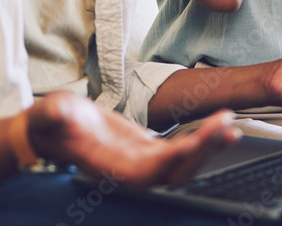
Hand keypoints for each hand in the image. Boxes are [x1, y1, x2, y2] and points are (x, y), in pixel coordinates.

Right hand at [28, 91, 239, 187]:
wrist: (53, 130)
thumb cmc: (50, 123)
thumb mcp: (51, 113)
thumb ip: (55, 113)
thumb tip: (60, 111)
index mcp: (109, 165)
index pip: (146, 170)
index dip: (171, 160)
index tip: (192, 142)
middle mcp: (130, 170)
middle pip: (173, 170)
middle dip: (200, 151)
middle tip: (222, 124)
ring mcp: (141, 162)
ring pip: (182, 164)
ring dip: (207, 148)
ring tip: (230, 127)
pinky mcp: (148, 150)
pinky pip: (182, 152)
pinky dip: (203, 141)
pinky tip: (222, 128)